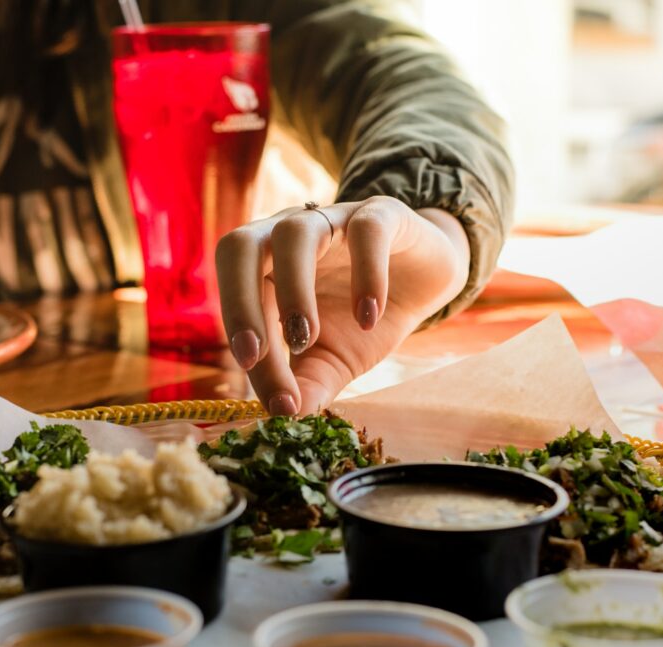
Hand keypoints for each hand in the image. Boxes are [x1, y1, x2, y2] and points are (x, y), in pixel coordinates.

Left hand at [215, 196, 469, 414]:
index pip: (238, 298)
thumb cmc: (362, 317)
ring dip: (293, 289)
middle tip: (254, 357)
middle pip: (239, 248)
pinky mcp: (381, 214)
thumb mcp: (333, 359)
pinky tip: (368, 317)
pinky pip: (366, 230)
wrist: (424, 280)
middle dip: (238, 303)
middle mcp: (285, 236)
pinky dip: (365, 273)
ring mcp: (331, 219)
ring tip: (308, 340)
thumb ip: (308, 383)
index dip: (242, 346)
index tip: (268, 395)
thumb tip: (286, 417)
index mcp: (263, 267)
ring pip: (294, 233)